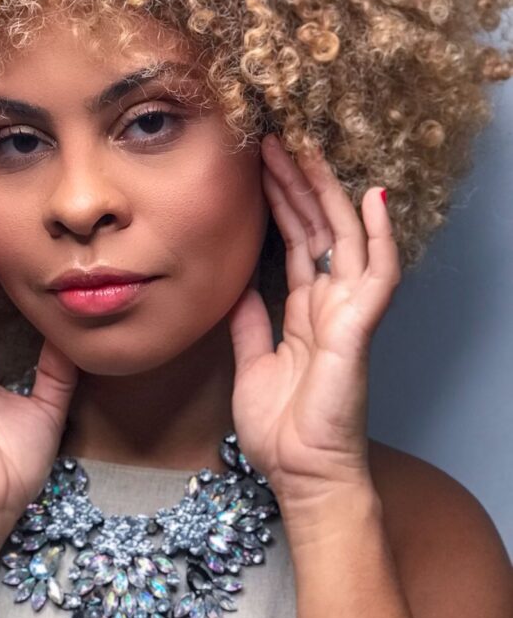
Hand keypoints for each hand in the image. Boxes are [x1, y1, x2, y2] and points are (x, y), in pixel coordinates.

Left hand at [227, 134, 400, 513]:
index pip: (294, 243)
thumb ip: (250, 322)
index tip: (258, 166)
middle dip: (294, 183)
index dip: (279, 204)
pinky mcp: (359, 327)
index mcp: (304, 311)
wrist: (303, 476)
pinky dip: (379, 235)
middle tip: (271, 140)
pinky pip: (377, 274)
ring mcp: (348, 312)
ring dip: (324, 192)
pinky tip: (371, 198)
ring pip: (343, 237)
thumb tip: (239, 286)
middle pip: (316, 229)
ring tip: (303, 149)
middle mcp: (329, 304)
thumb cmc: (283, 430)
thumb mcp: (252, 363)